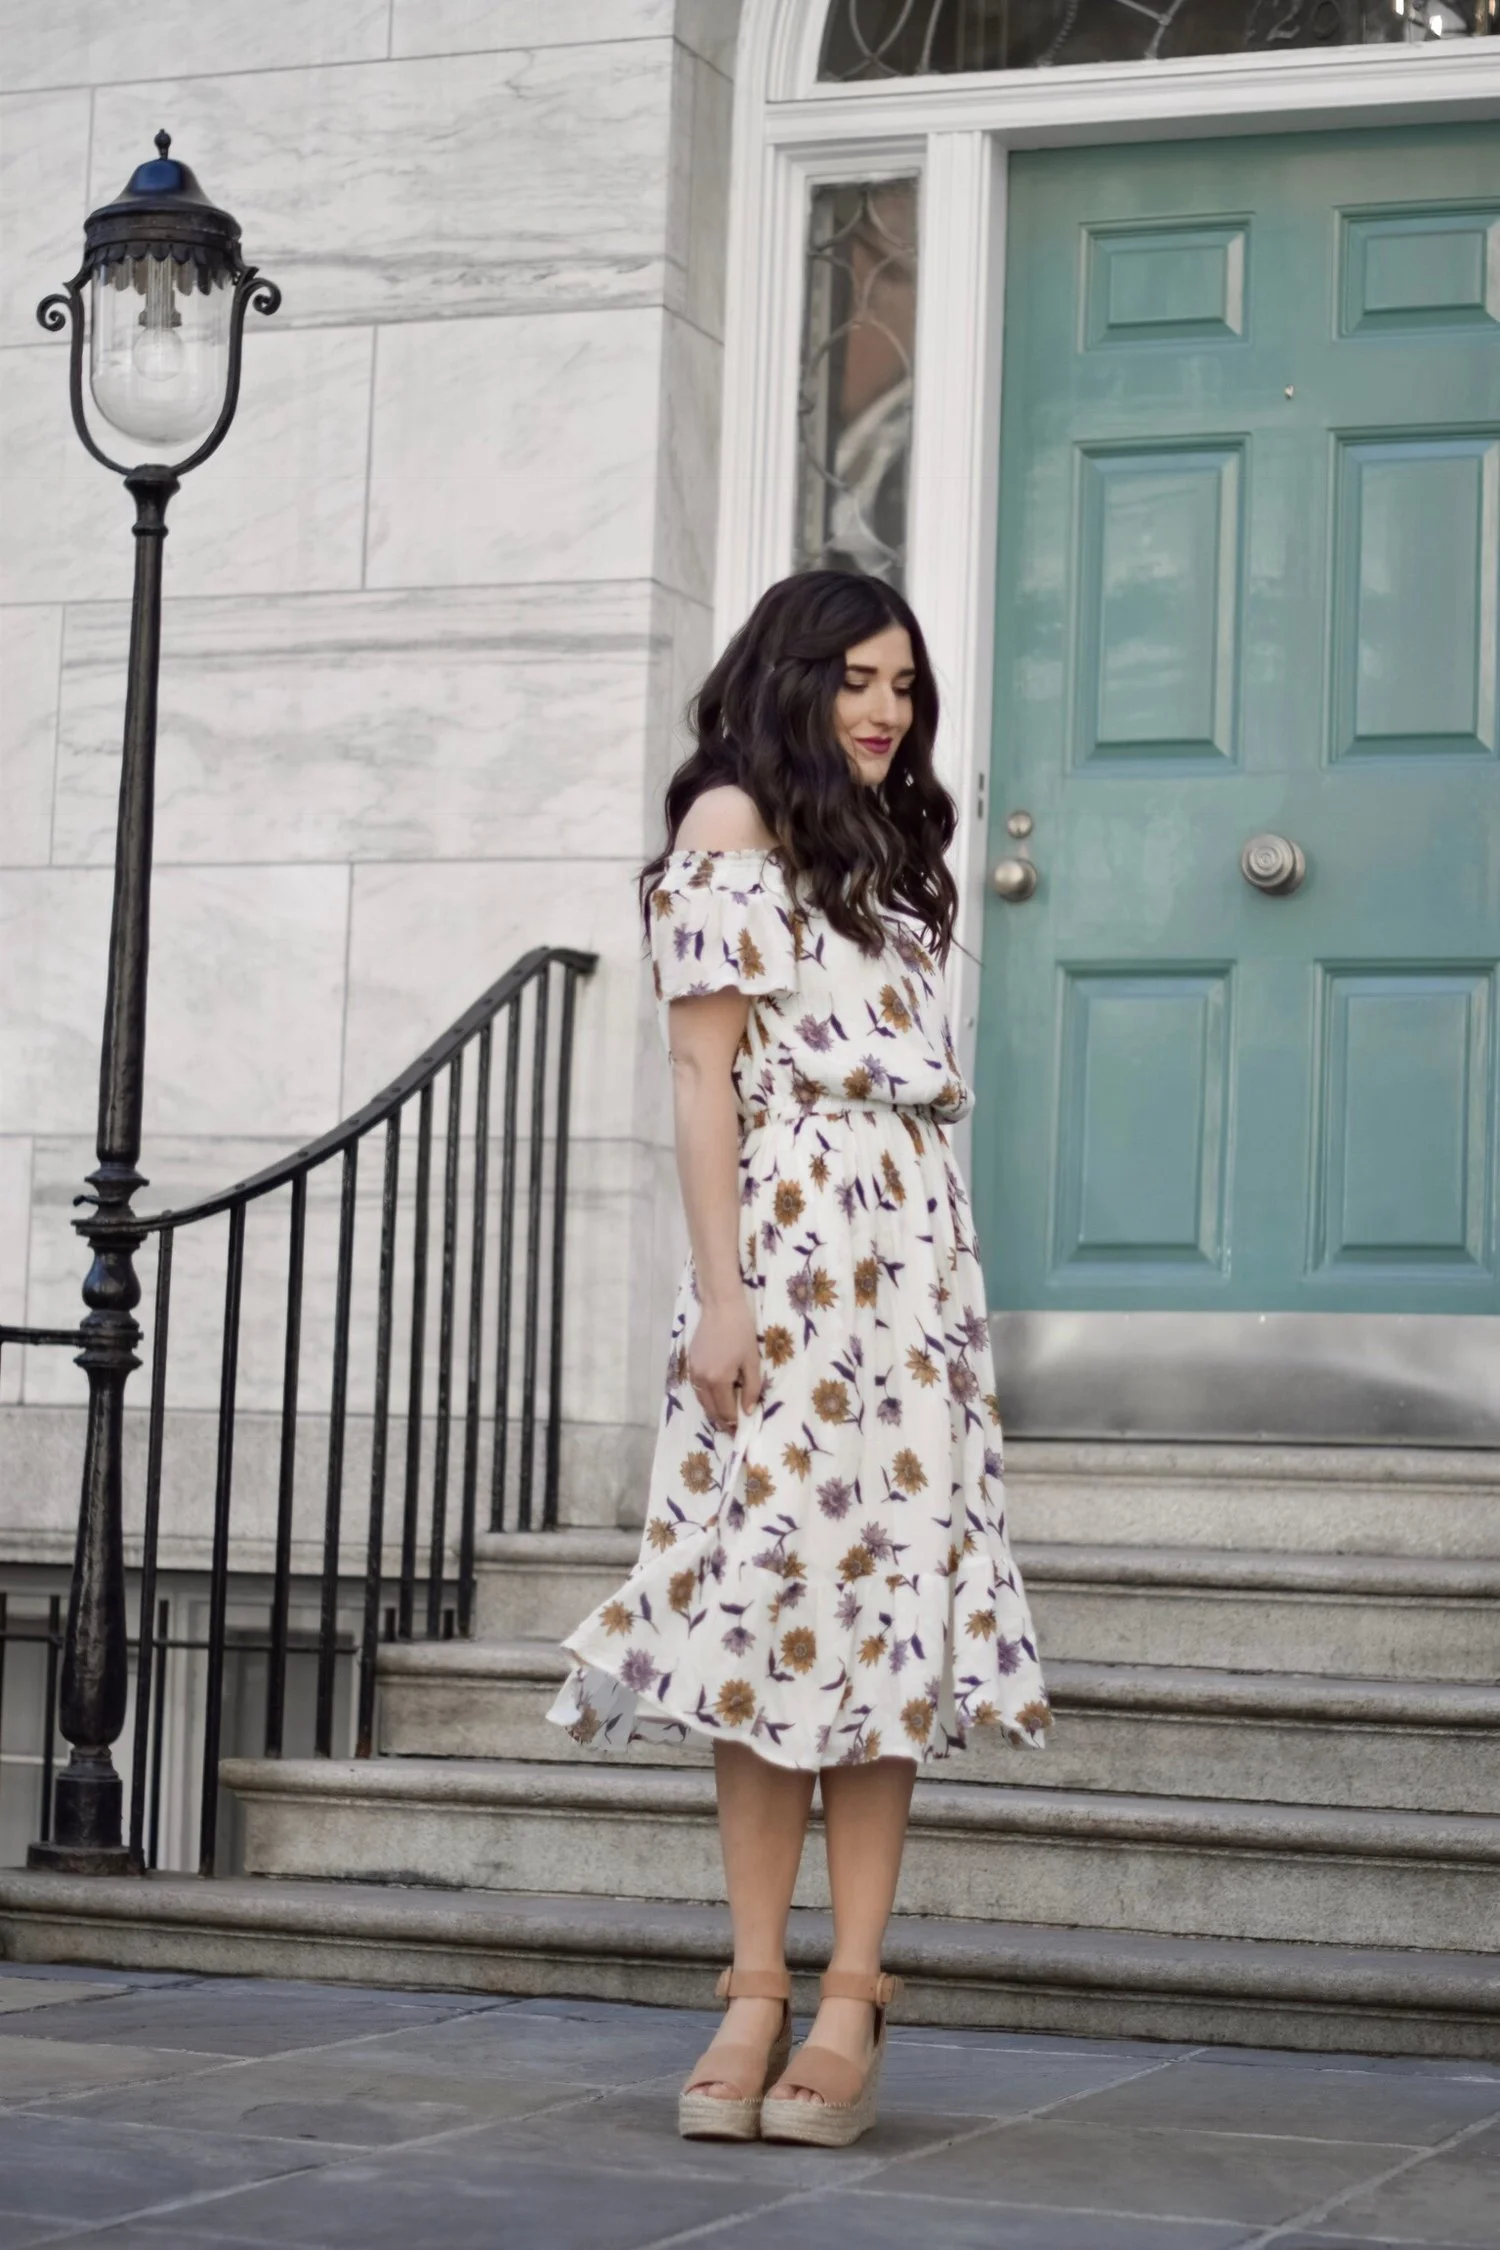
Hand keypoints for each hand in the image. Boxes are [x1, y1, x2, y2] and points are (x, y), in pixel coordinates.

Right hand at [687, 1295, 761, 1432]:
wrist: (720, 1307)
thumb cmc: (741, 1331)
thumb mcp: (752, 1361)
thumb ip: (751, 1388)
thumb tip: (748, 1411)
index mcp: (718, 1380)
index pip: (726, 1410)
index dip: (734, 1422)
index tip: (741, 1430)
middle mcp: (701, 1379)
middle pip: (710, 1409)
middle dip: (722, 1421)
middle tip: (732, 1429)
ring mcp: (693, 1371)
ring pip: (701, 1400)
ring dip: (712, 1411)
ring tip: (724, 1417)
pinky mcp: (689, 1363)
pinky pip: (697, 1388)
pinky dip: (705, 1397)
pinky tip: (715, 1397)